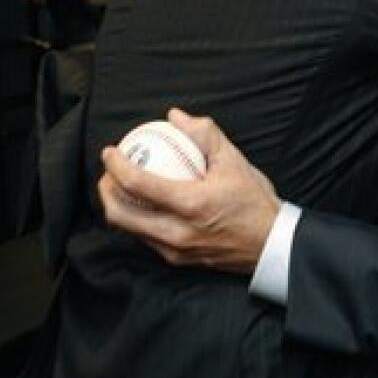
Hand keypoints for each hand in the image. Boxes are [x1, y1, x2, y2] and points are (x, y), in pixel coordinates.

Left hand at [98, 108, 279, 273]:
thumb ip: (204, 134)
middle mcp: (176, 232)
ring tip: (121, 187)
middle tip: (110, 172)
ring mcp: (174, 250)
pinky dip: (136, 220)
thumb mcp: (234, 161)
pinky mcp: (177, 260)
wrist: (272, 243)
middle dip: (106, 191)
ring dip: (118, 206)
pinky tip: (144, 205)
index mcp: (190, 204)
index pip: (138, 183)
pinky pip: (145, 239)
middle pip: (120, 214)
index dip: (116, 165)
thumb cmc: (255, 201)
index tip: (110, 151)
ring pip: (129, 230)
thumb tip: (176, 117)